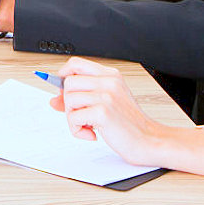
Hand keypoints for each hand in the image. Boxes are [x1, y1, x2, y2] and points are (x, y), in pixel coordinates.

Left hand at [44, 57, 169, 166]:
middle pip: (68, 83)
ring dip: (73, 119)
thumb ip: (82, 98)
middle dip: (68, 103)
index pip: (76, 63)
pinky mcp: (102, 112)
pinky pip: (73, 117)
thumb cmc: (129, 124)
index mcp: (111, 76)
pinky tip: (92, 134)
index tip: (61, 90)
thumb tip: (54, 100)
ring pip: (68, 99)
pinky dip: (77, 130)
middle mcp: (109, 82)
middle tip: (81, 116)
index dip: (63, 75)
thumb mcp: (107, 104)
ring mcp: (106, 95)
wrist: (148, 140)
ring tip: (88, 126)